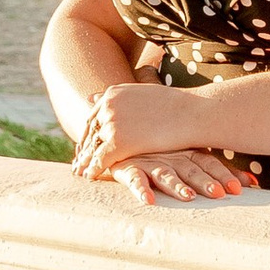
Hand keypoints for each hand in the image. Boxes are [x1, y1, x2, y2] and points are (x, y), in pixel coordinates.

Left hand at [74, 81, 192, 175]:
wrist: (191, 113)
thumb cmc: (174, 104)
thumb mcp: (140, 93)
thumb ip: (116, 98)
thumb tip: (91, 98)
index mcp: (112, 94)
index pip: (94, 117)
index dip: (90, 133)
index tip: (86, 144)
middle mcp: (108, 107)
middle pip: (90, 132)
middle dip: (84, 148)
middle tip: (77, 161)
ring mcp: (112, 124)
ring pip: (92, 147)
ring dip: (84, 160)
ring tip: (80, 170)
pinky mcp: (118, 142)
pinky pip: (100, 160)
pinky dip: (92, 169)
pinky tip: (88, 176)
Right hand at [118, 147, 256, 204]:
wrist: (122, 132)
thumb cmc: (162, 148)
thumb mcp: (190, 155)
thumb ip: (219, 170)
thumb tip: (254, 183)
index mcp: (188, 152)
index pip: (210, 163)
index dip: (224, 174)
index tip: (240, 188)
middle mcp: (172, 156)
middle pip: (191, 170)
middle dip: (205, 182)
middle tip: (219, 193)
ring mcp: (150, 161)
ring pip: (166, 175)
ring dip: (177, 186)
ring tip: (188, 197)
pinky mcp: (128, 167)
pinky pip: (134, 179)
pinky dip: (140, 189)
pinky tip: (148, 200)